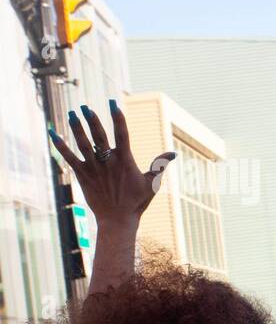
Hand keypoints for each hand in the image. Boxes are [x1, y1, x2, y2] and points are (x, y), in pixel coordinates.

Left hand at [49, 103, 174, 229]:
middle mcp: (108, 161)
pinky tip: (53, 133)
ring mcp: (93, 167)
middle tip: (85, 107)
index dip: (117, 117)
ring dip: (76, 127)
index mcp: (125, 160)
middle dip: (91, 119)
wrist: (118, 220)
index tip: (113, 103)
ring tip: (73, 114)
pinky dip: (59, 145)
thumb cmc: (137, 202)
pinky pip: (69, 157)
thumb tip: (173, 153)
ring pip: (82, 142)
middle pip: (98, 135)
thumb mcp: (152, 183)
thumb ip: (160, 165)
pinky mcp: (82, 175)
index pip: (122, 133)